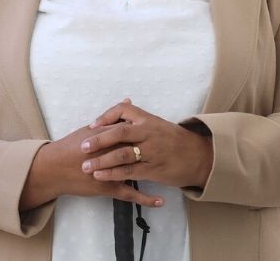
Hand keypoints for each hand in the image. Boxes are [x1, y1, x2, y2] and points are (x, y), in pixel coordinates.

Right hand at [19, 124, 164, 210]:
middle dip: (157, 151)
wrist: (53, 169)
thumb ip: (111, 117)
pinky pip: (130, 194)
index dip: (150, 131)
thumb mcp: (89, 129)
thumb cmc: (71, 147)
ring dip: (157, 175)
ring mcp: (110, 172)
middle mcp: (110, 152)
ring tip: (175, 176)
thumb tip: (128, 101)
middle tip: (174, 151)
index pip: (132, 131)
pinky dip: (146, 199)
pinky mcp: (107, 188)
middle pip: (139, 150)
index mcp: (107, 135)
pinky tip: (160, 201)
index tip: (166, 131)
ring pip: (137, 172)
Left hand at [80, 99, 213, 188]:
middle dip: (99, 140)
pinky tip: (101, 176)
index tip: (92, 125)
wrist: (197, 155)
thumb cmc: (173, 139)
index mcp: (148, 119)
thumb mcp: (157, 122)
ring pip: (123, 154)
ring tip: (86, 166)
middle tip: (83, 146)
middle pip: (120, 133)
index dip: (106, 117)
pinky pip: (130, 171)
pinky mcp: (153, 169)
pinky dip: (113, 174)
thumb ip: (138, 116)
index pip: (123, 111)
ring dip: (102, 161)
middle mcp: (149, 133)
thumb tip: (124, 103)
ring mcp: (151, 151)